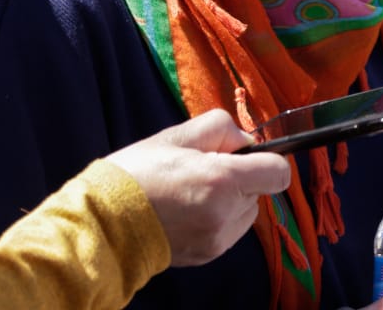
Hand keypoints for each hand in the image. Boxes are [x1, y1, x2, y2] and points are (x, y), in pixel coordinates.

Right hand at [106, 109, 291, 266]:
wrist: (103, 223)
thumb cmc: (138, 173)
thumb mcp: (178, 135)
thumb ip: (222, 128)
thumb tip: (246, 141)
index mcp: (222, 180)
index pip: (278, 172)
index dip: (266, 159)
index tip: (244, 155)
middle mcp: (226, 213)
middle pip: (261, 190)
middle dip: (242, 177)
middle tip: (204, 170)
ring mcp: (218, 238)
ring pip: (247, 212)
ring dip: (232, 199)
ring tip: (194, 192)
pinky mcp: (208, 254)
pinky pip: (231, 230)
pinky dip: (219, 218)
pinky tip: (190, 210)